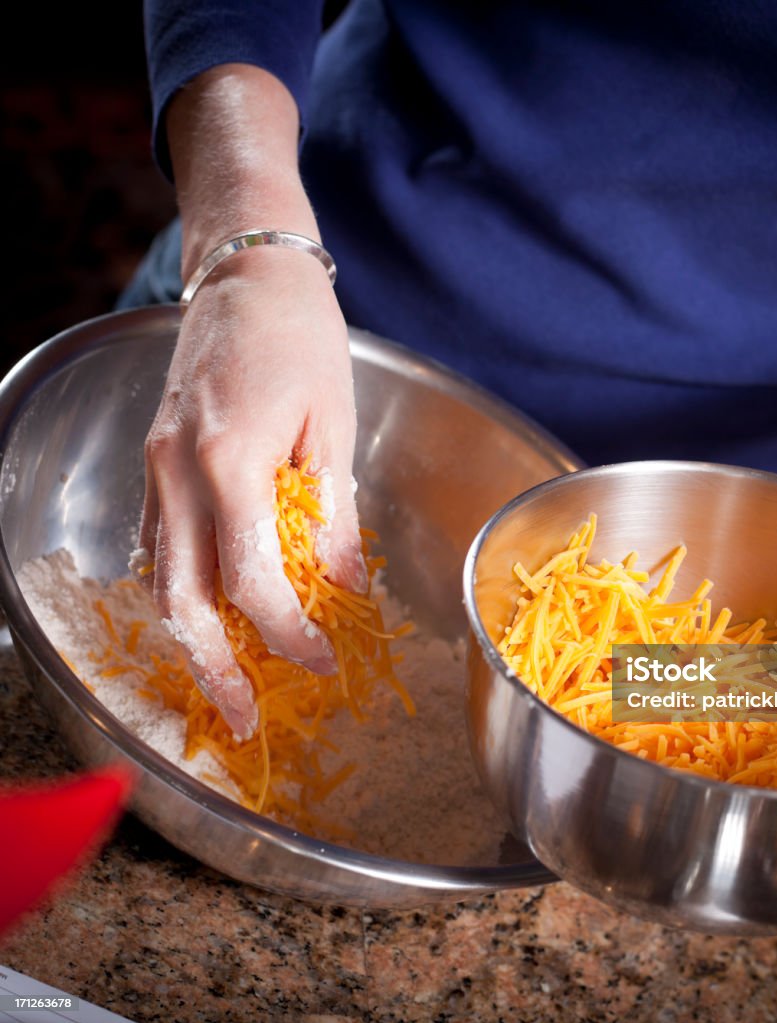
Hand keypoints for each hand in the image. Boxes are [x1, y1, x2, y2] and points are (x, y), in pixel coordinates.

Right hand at [138, 248, 364, 737]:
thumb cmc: (302, 338)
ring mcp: (154, 465)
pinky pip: (156, 543)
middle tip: (242, 718)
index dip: (288, 633)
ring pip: (158, 577)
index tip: (323, 660)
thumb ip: (334, 516)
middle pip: (181, 599)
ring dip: (190, 638)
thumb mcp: (335, 428)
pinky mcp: (153, 459)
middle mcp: (176, 471)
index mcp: (229, 461)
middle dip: (214, 667)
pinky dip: (179, 590)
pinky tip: (207, 614)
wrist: (247, 272)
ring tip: (224, 681)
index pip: (251, 580)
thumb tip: (346, 589)